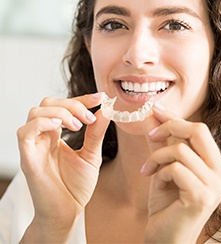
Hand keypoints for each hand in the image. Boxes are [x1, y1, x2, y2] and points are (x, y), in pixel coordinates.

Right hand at [17, 93, 108, 240]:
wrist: (68, 212)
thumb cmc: (76, 186)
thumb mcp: (91, 155)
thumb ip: (96, 133)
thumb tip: (105, 110)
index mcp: (56, 134)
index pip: (64, 106)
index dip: (81, 98)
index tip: (101, 97)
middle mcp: (43, 136)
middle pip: (48, 103)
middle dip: (72, 103)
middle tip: (89, 117)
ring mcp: (34, 145)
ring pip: (36, 111)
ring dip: (61, 112)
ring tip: (78, 126)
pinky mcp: (28, 158)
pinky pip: (26, 131)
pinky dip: (43, 122)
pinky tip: (61, 128)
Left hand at [142, 104, 220, 242]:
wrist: (166, 239)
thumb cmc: (167, 203)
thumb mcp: (164, 166)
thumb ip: (161, 142)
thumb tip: (152, 115)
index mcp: (217, 164)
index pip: (199, 130)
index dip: (175, 118)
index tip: (155, 109)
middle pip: (198, 130)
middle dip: (170, 126)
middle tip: (151, 135)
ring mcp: (216, 185)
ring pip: (181, 149)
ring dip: (158, 156)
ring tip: (148, 170)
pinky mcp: (203, 196)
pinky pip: (176, 168)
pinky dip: (160, 171)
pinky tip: (156, 183)